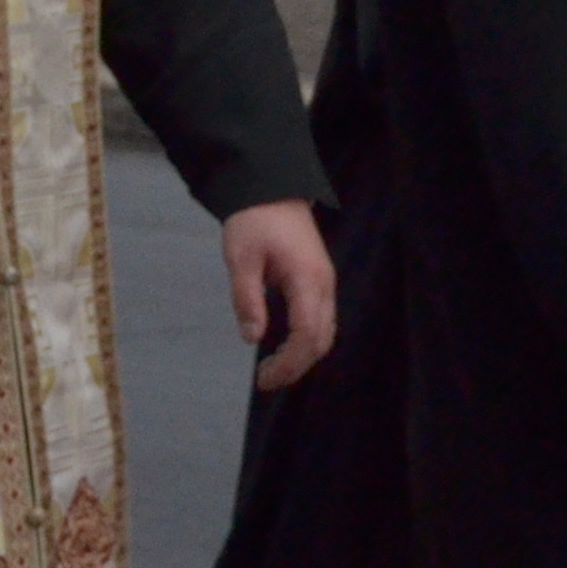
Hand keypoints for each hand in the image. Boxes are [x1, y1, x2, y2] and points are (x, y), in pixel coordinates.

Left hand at [221, 200, 337, 390]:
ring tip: (273, 369)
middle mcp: (324, 285)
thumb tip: (252, 338)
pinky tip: (283, 346)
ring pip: (325, 331)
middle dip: (296, 366)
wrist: (271, 187)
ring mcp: (325, 282)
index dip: (289, 362)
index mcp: (307, 280)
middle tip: (265, 380)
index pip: (307, 334)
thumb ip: (247, 299)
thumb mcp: (241, 258)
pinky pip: (321, 319)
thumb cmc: (254, 220)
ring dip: (302, 355)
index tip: (264, 378)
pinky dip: (306, 340)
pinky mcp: (320, 280)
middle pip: (321, 339)